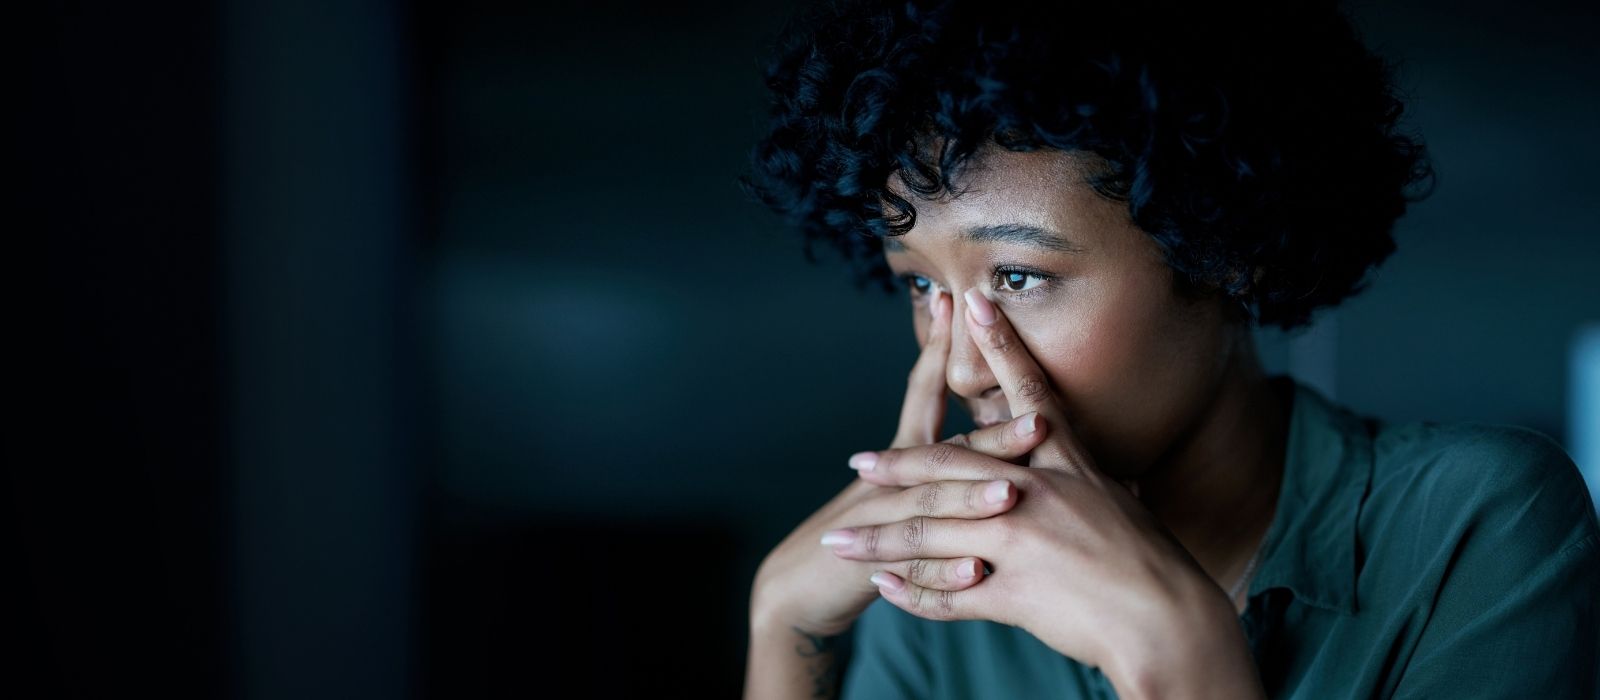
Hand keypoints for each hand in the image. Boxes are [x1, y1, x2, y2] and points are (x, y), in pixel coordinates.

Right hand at [748, 290, 1047, 638]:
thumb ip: (942, 465)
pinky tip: (976, 571)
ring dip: (970, 498)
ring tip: (1011, 493)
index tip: (961, 302)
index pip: (924, 392)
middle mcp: (890, 480)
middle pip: (945, 447)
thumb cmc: (861, 539)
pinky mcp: (868, 565)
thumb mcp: (901, 492)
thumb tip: (991, 436)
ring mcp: (878, 521)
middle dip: (990, 432)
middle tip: (1036, 420)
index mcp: (904, 457)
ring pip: (930, 504)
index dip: (940, 349)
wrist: (797, 587)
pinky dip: (945, 572)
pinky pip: (915, 568)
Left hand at [824, 289, 1231, 682]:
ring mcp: (1019, 541)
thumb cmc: (1151, 563)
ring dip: (880, 539)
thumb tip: (1071, 455)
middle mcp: (1034, 494)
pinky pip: (946, 591)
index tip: (971, 302)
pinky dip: (911, 591)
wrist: (1170, 619)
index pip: (1027, 393)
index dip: (999, 346)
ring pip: (931, 533)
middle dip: (898, 466)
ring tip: (838, 540)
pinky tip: (882, 586)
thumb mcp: (1115, 501)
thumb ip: (1078, 479)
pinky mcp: (1012, 590)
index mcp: (1065, 466)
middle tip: (858, 462)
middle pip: (949, 467)